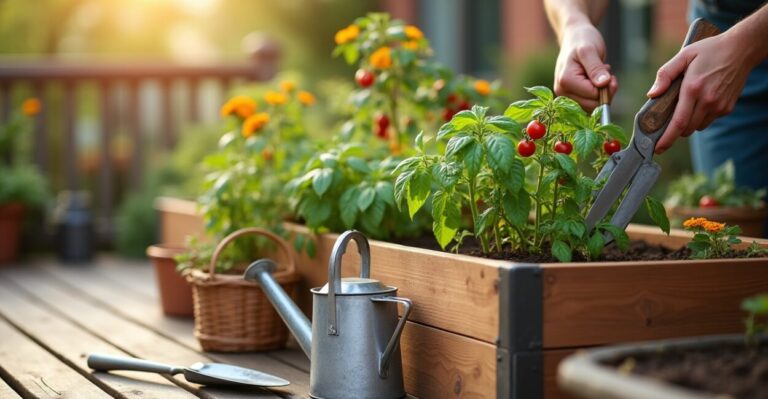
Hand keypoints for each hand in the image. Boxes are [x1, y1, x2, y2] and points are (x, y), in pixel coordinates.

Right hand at [553, 23, 617, 110]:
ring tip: (600, 75)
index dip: (606, 87)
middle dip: (605, 92)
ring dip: (601, 94)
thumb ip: (596, 68)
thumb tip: (603, 83)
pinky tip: (595, 81)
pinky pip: (589, 105)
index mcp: (566, 81)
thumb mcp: (590, 50)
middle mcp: (562, 92)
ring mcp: (565, 96)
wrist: (574, 38)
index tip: (608, 72)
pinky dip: (597, 95)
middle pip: (592, 106)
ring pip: (591, 108)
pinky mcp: (571, 97)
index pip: (593, 96)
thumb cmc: (582, 40)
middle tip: (607, 74)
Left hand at [649, 30, 752, 153]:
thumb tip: (652, 94)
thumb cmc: (709, 51)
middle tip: (667, 122)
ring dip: (688, 123)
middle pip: (686, 129)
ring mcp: (719, 106)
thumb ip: (665, 74)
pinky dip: (700, 117)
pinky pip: (709, 120)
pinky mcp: (727, 108)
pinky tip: (701, 101)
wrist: (741, 49)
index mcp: (693, 88)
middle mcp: (708, 100)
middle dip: (674, 130)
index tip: (658, 148)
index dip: (667, 138)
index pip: (678, 122)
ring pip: (697, 127)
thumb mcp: (684, 55)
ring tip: (687, 105)